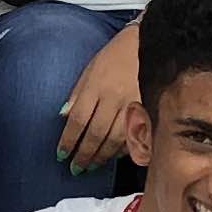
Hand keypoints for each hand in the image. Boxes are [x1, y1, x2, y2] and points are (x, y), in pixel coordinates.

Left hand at [56, 20, 144, 176]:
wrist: (146, 44)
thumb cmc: (113, 58)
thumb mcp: (89, 70)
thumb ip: (77, 95)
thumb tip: (63, 118)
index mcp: (96, 86)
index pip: (78, 120)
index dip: (68, 140)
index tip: (61, 155)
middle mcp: (115, 97)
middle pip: (96, 133)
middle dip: (84, 154)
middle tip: (75, 168)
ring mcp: (134, 104)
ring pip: (116, 139)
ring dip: (102, 156)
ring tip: (91, 165)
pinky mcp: (149, 109)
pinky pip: (135, 135)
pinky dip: (123, 149)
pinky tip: (113, 156)